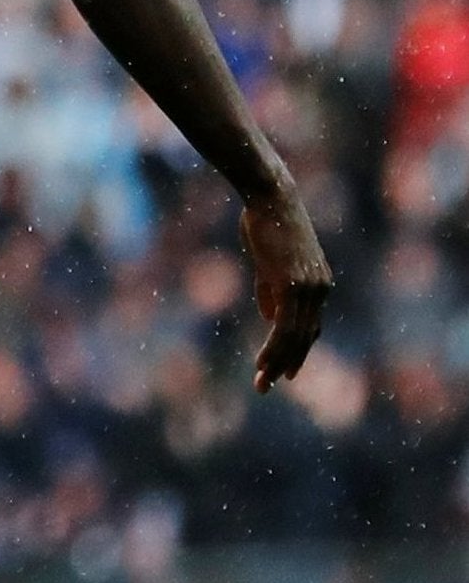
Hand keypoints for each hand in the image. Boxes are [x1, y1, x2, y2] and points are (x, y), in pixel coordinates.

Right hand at [240, 188, 332, 393]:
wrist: (271, 196)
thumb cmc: (266, 221)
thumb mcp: (270, 260)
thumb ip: (271, 289)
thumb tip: (269, 317)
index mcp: (318, 283)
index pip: (309, 327)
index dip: (297, 351)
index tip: (286, 372)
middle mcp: (320, 289)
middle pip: (305, 338)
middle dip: (286, 364)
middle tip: (268, 386)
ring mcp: (309, 288)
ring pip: (295, 338)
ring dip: (277, 363)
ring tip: (262, 382)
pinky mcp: (293, 285)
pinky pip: (284, 327)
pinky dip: (273, 349)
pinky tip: (262, 362)